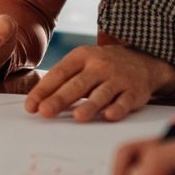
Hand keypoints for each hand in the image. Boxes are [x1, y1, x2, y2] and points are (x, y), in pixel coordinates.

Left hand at [24, 45, 174, 121]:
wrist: (143, 60)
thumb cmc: (102, 67)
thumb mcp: (82, 63)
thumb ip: (62, 81)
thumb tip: (36, 102)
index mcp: (82, 57)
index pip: (59, 73)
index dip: (44, 90)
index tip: (31, 106)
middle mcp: (100, 66)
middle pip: (78, 84)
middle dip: (60, 99)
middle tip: (45, 112)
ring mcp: (118, 79)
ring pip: (102, 93)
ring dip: (90, 105)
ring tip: (78, 116)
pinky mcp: (134, 92)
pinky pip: (125, 102)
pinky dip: (118, 108)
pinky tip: (109, 115)